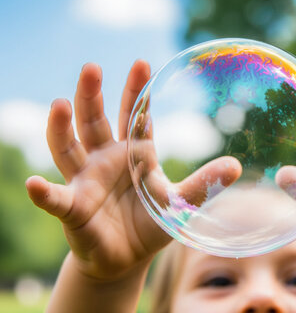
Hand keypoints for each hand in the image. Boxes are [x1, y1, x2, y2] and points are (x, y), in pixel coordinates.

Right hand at [25, 61, 240, 281]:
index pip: (134, 116)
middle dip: (92, 95)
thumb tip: (236, 166)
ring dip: (62, 128)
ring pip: (69, 148)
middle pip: (95, 121)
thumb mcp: (179, 202)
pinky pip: (56, 199)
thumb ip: (203, 183)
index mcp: (134, 153)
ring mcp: (85, 180)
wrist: (126, 257)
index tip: (142, 64)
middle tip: (92, 67)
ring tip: (60, 104)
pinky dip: (44, 193)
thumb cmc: (151, 223)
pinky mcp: (73, 208)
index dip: (137, 91)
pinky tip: (34, 184)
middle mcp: (105, 159)